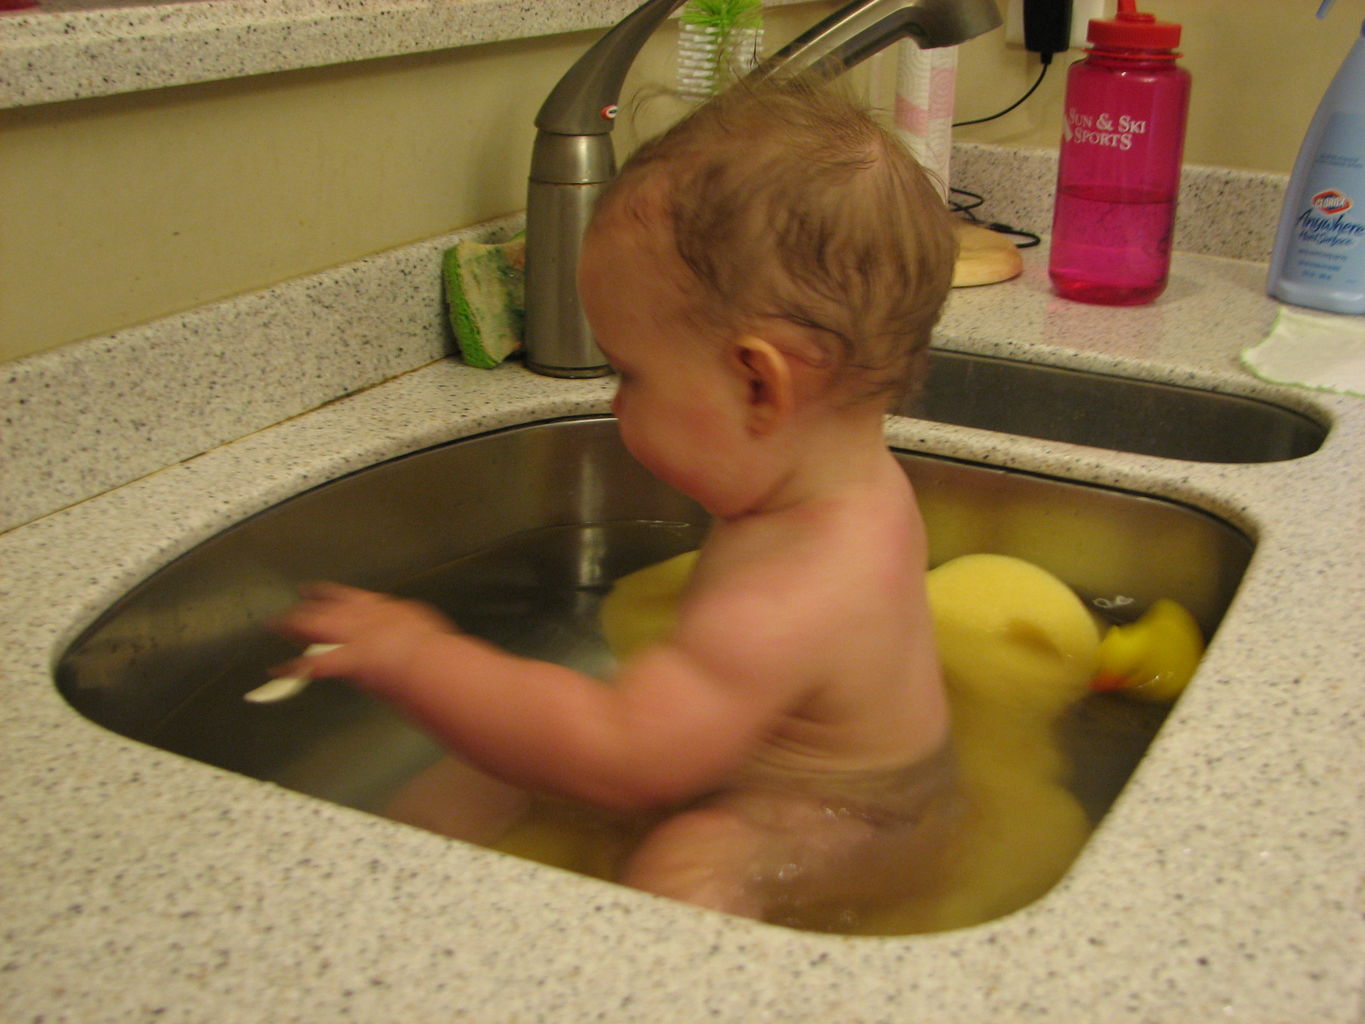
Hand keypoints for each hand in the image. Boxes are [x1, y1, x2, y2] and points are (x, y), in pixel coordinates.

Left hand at [270, 582, 457, 691]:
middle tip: (293, 604)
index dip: (330, 594)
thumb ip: (406, 621)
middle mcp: (360, 616)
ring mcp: (349, 636)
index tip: (314, 590)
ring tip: (277, 623)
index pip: (349, 598)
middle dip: (308, 606)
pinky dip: (293, 669)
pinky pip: (312, 665)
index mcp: (381, 607)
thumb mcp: (419, 620)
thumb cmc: (431, 643)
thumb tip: (407, 620)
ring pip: (315, 624)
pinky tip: (277, 670)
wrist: (425, 654)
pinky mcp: (341, 658)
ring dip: (295, 624)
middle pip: (327, 607)